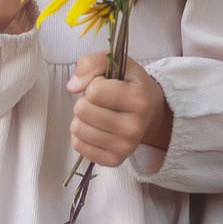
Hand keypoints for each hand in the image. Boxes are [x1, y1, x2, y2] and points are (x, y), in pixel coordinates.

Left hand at [67, 53, 172, 168]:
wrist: (150, 112)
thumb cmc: (129, 84)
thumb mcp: (115, 63)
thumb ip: (91, 63)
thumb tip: (72, 87)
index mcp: (139, 99)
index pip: (93, 91)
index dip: (94, 84)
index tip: (107, 86)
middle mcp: (134, 127)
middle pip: (82, 110)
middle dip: (85, 101)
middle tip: (101, 102)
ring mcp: (125, 147)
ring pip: (78, 129)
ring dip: (82, 118)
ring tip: (98, 114)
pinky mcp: (114, 160)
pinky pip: (78, 146)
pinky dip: (81, 135)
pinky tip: (96, 128)